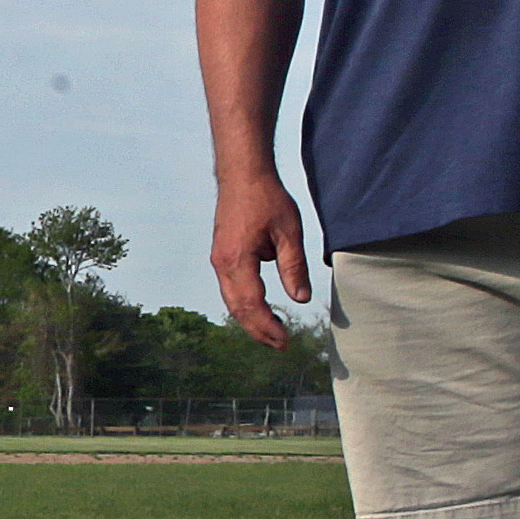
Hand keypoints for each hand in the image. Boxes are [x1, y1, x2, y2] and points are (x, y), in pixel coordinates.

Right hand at [211, 172, 311, 348]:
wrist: (242, 173)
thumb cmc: (266, 198)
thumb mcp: (289, 232)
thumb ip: (293, 267)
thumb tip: (300, 298)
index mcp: (237, 260)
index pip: (253, 304)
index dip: (268, 326)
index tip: (286, 340)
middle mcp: (223, 264)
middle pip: (238, 309)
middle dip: (259, 330)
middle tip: (280, 345)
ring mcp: (219, 260)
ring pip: (232, 301)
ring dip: (251, 320)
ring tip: (271, 333)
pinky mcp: (222, 255)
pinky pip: (231, 289)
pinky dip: (245, 305)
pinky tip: (260, 309)